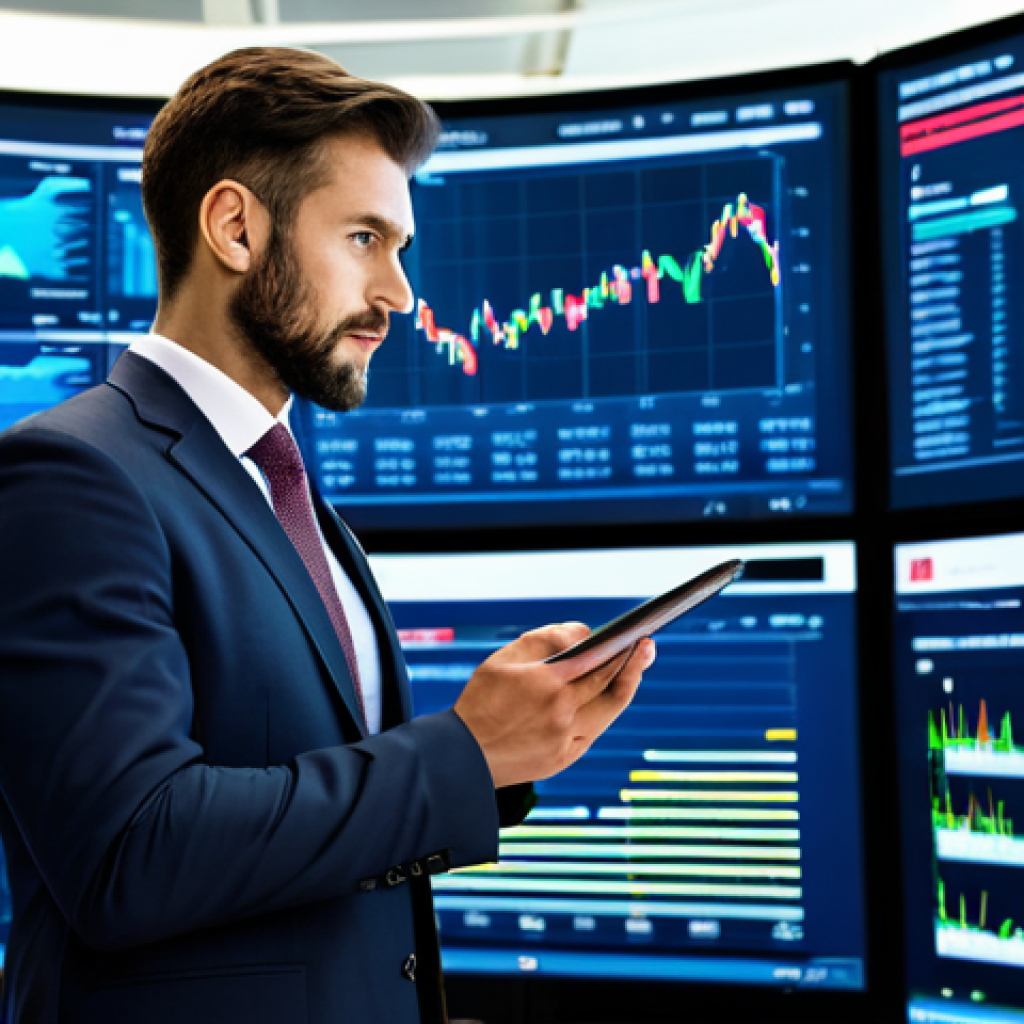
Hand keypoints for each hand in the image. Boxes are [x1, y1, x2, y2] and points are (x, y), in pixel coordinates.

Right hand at [453, 622, 655, 788]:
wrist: (462, 756)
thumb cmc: (481, 701)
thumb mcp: (503, 659)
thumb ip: (545, 639)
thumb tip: (583, 635)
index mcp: (546, 684)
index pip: (595, 659)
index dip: (619, 647)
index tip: (634, 634)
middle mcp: (561, 712)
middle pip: (610, 685)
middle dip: (633, 663)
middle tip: (647, 646)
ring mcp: (565, 740)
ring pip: (609, 710)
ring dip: (627, 687)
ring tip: (636, 668)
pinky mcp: (564, 759)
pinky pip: (594, 731)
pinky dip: (604, 711)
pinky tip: (608, 696)